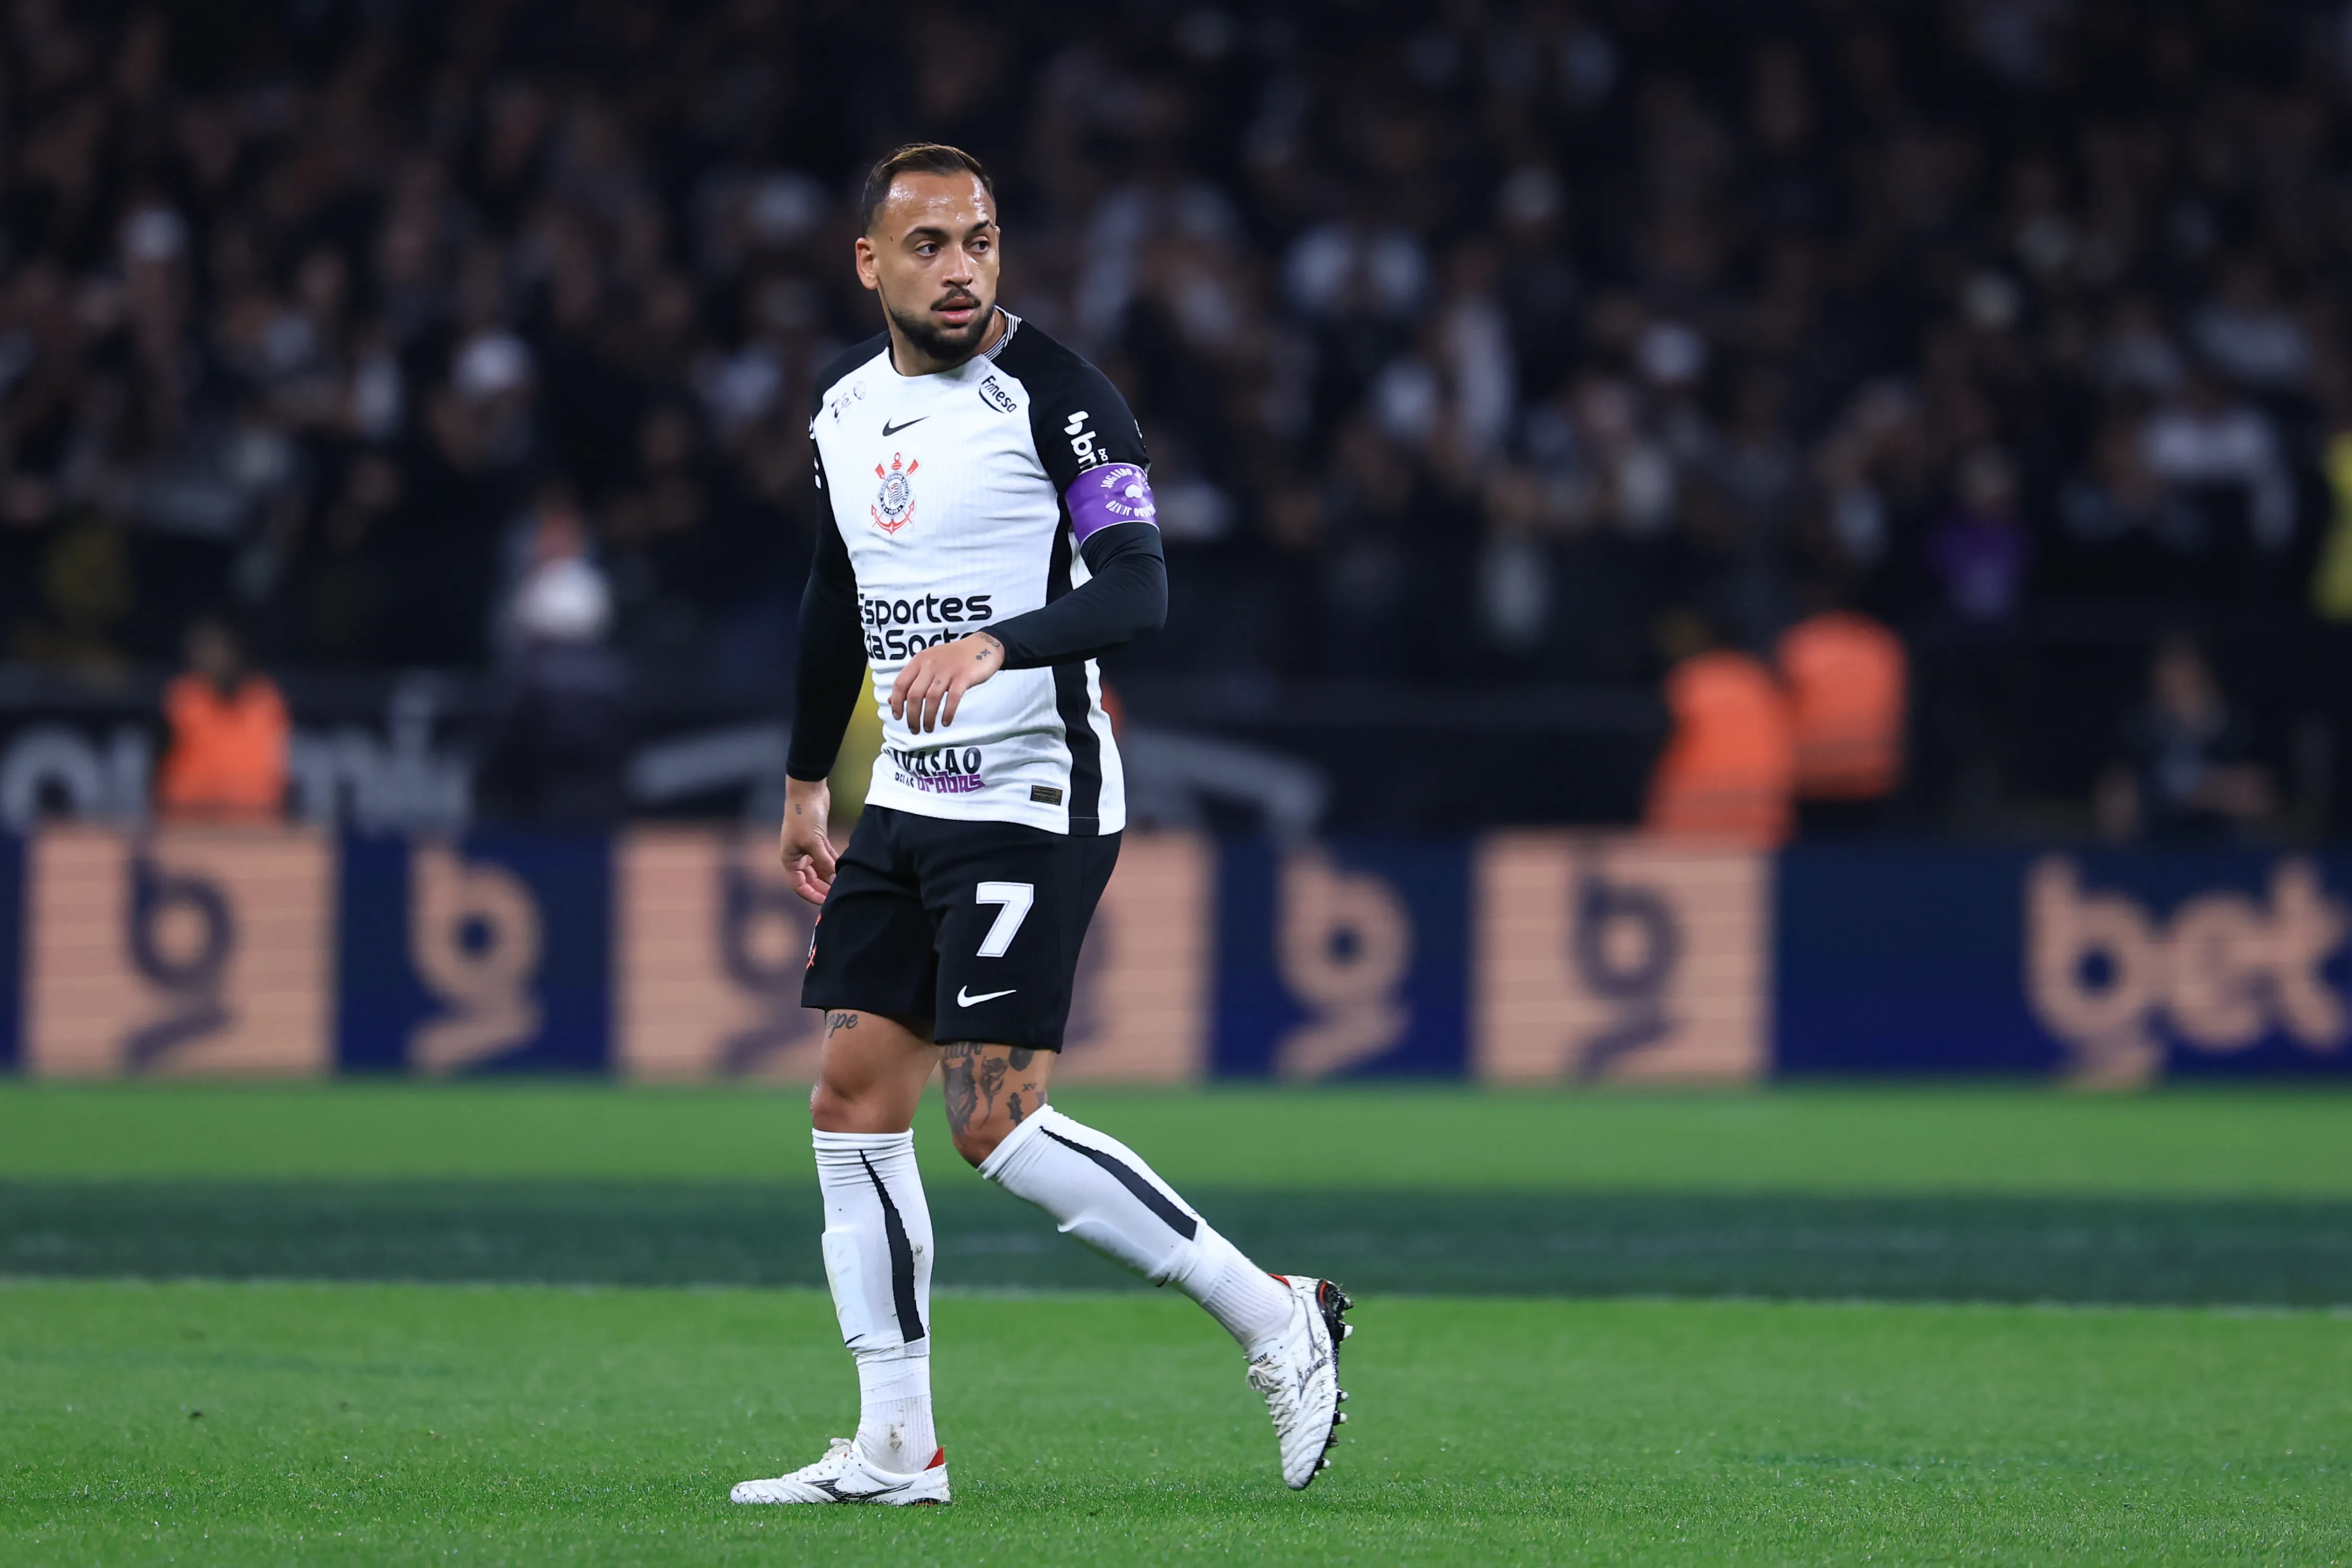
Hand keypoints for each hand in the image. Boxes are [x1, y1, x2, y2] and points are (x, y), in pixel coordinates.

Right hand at [777, 775, 836, 905]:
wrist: (808, 791)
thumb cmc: (805, 816)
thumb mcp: (814, 843)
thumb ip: (824, 863)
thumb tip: (834, 880)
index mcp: (789, 859)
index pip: (799, 885)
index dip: (812, 895)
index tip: (826, 902)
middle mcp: (796, 855)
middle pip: (810, 879)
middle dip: (823, 887)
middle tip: (838, 895)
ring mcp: (807, 846)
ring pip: (819, 868)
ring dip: (829, 876)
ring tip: (842, 884)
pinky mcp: (818, 838)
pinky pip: (825, 856)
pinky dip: (833, 862)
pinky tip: (843, 869)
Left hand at [889, 631, 1003, 733]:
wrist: (982, 645)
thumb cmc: (953, 658)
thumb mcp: (929, 664)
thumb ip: (912, 680)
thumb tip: (892, 700)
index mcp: (919, 660)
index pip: (900, 683)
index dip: (897, 702)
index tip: (898, 717)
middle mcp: (931, 664)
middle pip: (915, 694)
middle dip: (912, 716)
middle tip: (914, 729)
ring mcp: (947, 670)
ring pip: (932, 698)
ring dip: (928, 718)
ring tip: (929, 728)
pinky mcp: (963, 676)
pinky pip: (953, 698)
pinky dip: (948, 713)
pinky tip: (946, 722)